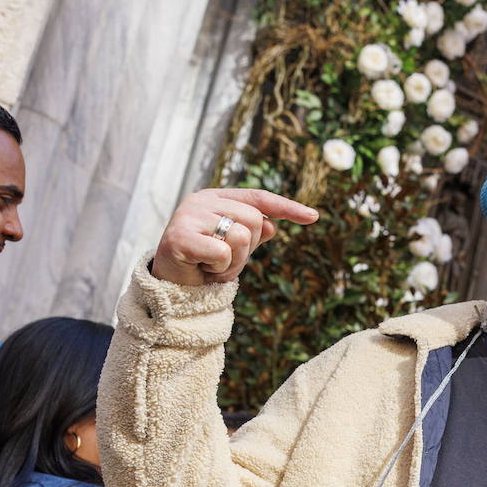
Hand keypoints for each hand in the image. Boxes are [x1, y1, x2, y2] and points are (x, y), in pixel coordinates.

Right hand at [151, 188, 318, 285]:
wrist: (172, 288)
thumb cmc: (205, 265)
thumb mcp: (236, 249)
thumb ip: (254, 234)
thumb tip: (273, 225)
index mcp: (216, 198)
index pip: (258, 198)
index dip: (287, 207)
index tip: (314, 217)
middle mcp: (200, 201)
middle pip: (254, 220)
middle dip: (247, 249)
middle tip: (224, 261)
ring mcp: (188, 216)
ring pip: (241, 236)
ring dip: (233, 261)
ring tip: (212, 265)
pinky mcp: (178, 237)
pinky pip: (222, 252)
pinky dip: (219, 268)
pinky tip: (202, 268)